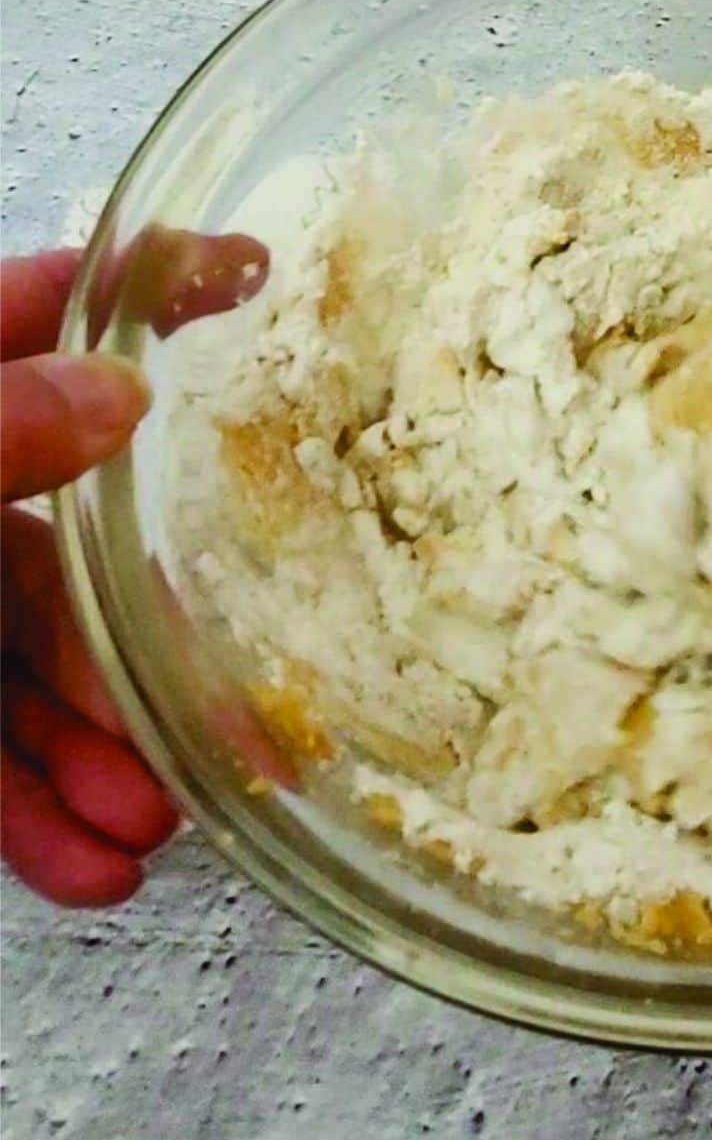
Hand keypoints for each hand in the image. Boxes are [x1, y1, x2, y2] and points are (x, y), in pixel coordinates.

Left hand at [1, 231, 268, 904]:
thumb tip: (116, 395)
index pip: (43, 310)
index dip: (150, 279)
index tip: (254, 269)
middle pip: (70, 543)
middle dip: (145, 645)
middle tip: (231, 718)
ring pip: (33, 675)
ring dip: (101, 757)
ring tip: (153, 823)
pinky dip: (31, 818)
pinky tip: (85, 870)